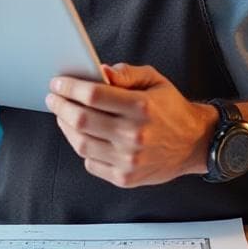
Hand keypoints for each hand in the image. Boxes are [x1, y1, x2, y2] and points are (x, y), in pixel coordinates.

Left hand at [45, 63, 217, 188]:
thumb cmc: (172, 110)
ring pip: (81, 143)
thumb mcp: (154, 80)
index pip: (93, 95)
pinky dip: (81, 147)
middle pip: (81, 119)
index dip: (70, 87)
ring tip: (62, 115)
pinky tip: (82, 135)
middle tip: (53, 97)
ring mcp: (128, 159)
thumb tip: (99, 71)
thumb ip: (126, 73)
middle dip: (60, 105)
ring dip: (65, 126)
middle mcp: (134, 135)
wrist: (194, 144)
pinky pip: (90, 162)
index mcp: (141, 107)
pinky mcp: (124, 177)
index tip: (58, 83)